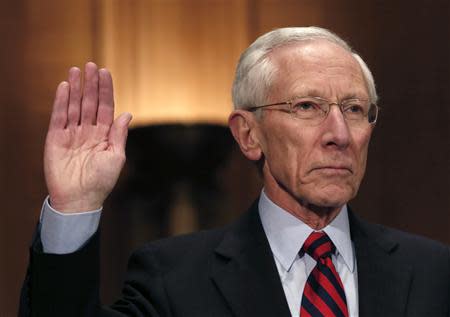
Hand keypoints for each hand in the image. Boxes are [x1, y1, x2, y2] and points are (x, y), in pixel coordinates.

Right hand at [44, 62, 131, 212]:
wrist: (80, 199)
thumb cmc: (102, 181)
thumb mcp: (116, 157)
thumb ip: (119, 134)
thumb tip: (127, 113)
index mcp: (104, 135)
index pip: (105, 107)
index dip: (106, 90)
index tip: (106, 72)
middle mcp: (88, 131)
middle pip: (89, 103)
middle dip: (91, 84)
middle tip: (91, 65)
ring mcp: (71, 134)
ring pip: (73, 106)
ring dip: (75, 88)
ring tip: (76, 71)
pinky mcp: (56, 139)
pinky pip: (58, 117)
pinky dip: (61, 102)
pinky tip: (64, 87)